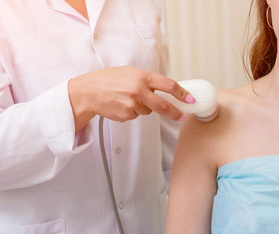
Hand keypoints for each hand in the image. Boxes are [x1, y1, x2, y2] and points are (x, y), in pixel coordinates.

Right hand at [68, 66, 194, 132]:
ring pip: (148, 111)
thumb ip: (147, 80)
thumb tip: (165, 89)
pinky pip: (137, 115)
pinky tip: (122, 104)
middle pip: (164, 106)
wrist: (88, 92)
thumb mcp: (130, 72)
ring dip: (144, 106)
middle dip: (175, 112)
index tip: (190, 99)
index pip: (168, 85)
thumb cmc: (108, 80)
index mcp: (141, 77)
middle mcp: (138, 91)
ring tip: (128, 98)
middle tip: (181, 116)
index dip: (182, 93)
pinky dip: (133, 111)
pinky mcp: (127, 115)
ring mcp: (132, 105)